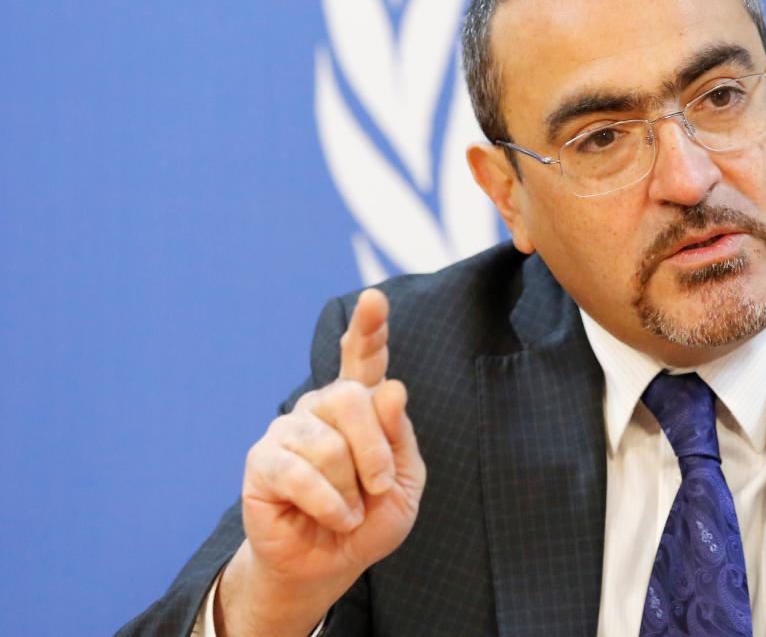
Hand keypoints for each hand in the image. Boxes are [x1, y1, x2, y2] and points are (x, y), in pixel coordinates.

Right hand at [217, 289, 425, 635]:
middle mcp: (322, 407)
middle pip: (352, 397)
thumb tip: (391, 389)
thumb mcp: (405, 482)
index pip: (364, 357)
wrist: (331, 564)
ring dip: (352, 489)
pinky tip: (334, 517)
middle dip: (376, 451)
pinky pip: (302, 473)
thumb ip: (400, 437)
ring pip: (330, 444)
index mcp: (361, 405)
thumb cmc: (369, 519)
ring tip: (349, 511)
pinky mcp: (263, 461)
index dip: (369, 328)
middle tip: (379, 487)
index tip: (374, 299)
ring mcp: (289, 430)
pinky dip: (330, 503)